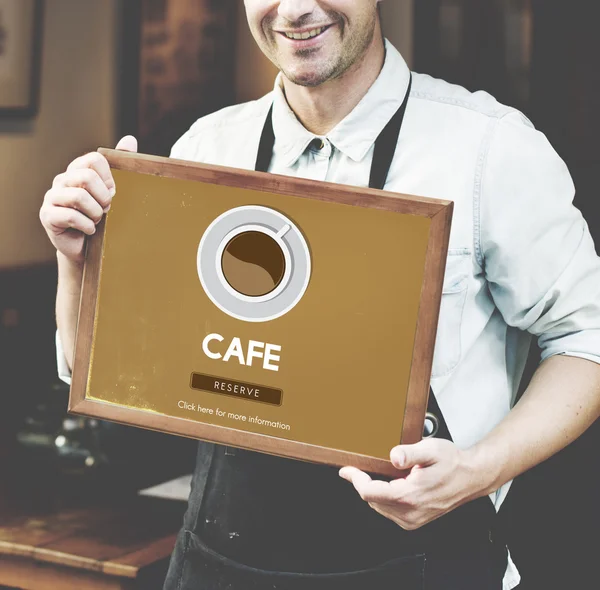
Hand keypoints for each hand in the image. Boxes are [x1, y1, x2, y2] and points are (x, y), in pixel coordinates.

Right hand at [39, 136, 137, 263]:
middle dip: (103, 197)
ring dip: (96, 213)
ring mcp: (52, 197)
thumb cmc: (101, 217)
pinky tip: (89, 231)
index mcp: (78, 170)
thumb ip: (120, 164)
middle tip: (106, 209)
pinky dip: (87, 226)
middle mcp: (62, 180)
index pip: (94, 160)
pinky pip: (71, 217)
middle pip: (86, 177)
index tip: (113, 193)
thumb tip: (130, 138)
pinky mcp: (48, 216)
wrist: (86, 247)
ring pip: (79, 197)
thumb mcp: (113, 192)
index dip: (109, 178)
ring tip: (97, 220)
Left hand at [339, 439, 485, 529]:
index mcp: (410, 495)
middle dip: (365, 483)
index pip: (370, 492)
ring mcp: (413, 519)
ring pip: (379, 506)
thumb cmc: (453, 463)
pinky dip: (385, 497)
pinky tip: (393, 484)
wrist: (472, 477)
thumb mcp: (431, 449)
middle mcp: (410, 512)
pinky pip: (390, 510)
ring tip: (385, 474)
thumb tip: (394, 456)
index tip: (346, 470)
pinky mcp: (415, 520)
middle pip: (372, 500)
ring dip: (376, 491)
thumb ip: (410, 453)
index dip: (355, 479)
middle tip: (364, 467)